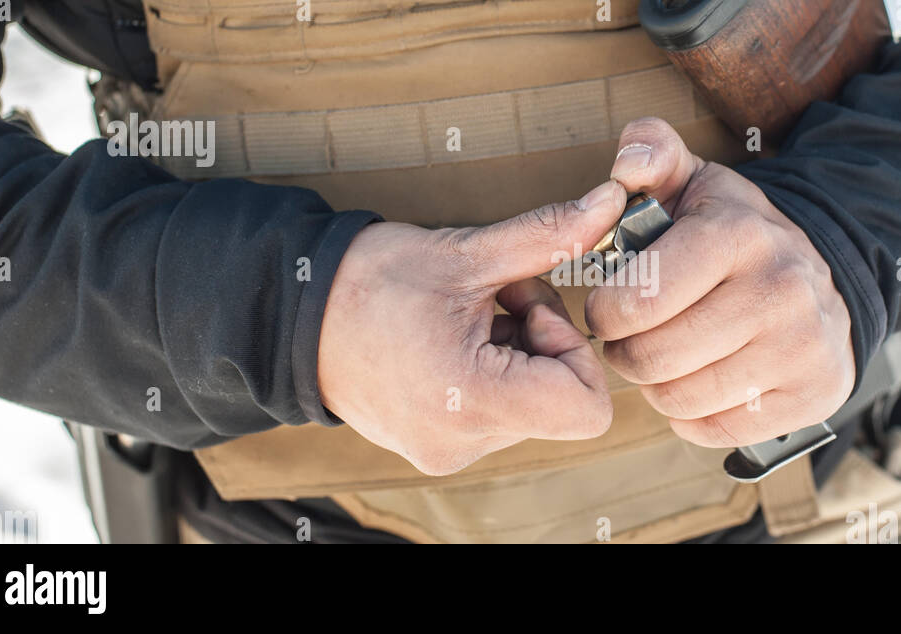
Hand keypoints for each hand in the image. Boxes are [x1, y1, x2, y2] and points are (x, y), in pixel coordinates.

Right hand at [317, 181, 625, 474]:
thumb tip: (613, 203)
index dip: (574, 351)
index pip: (588, 408)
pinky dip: (495, 372)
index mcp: (470, 401)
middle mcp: (462, 442)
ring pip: (533, 406)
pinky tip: (455, 338)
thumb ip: (549, 236)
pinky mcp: (437, 447)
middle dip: (543, 341)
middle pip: (561, 401)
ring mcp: (447, 451)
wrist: (287, 312)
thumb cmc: (370, 280)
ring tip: (468, 316)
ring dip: (519, 353)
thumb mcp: (466, 253)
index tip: (531, 309)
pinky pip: (500, 413)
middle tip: (498, 298)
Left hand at [585, 118, 855, 447]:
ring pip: (680, 399)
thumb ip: (650, 154)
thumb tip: (627, 164)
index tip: (608, 305)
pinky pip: (716, 430)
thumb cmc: (735, 232)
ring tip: (663, 358)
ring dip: (655, 386)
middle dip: (624, 352)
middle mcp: (779, 291)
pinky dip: (692, 415)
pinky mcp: (813, 395)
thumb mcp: (694, 182)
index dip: (605, 310)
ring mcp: (802, 348)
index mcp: (738, 235)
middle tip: (629, 338)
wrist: (826, 271)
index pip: (639, 300)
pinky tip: (698, 382)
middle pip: (653, 357)